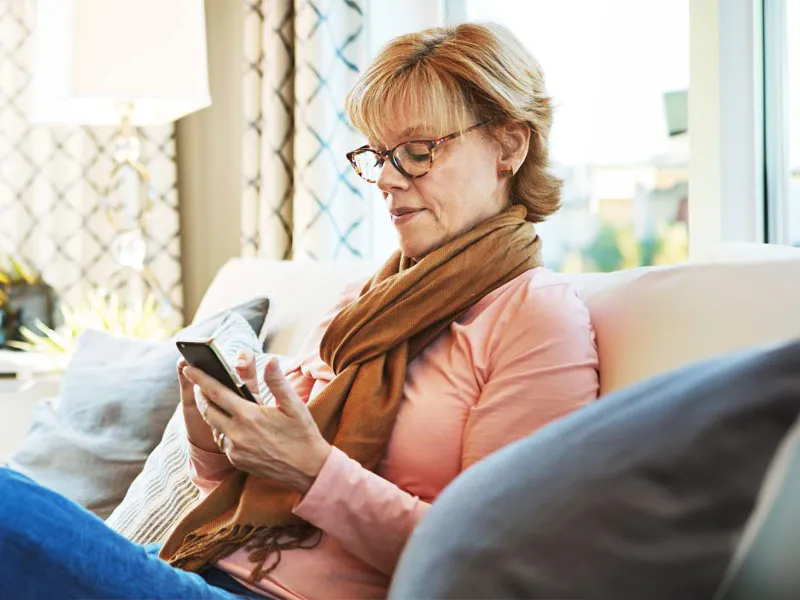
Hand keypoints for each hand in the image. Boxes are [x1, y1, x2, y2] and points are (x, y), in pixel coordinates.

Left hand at [183, 354, 331, 494]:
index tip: (188, 368)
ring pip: (214, 428)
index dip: (200, 379)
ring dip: (212, 414)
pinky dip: (223, 431)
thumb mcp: (294, 405)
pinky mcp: (238, 461)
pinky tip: (233, 425)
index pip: (216, 392)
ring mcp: (235, 450)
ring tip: (216, 403)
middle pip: (207, 411)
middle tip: (199, 385)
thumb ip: (277, 381)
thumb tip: (271, 360)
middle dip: (200, 396)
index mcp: (248, 415)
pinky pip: (224, 442)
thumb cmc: (302, 434)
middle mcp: (237, 433)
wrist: (308, 470)